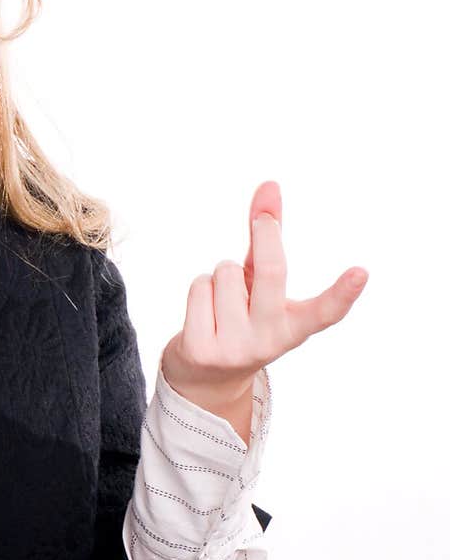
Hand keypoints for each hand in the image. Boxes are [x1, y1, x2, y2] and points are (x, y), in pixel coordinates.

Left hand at [160, 181, 367, 438]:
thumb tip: (270, 185)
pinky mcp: (201, 350)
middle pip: (271, 272)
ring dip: (220, 274)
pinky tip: (204, 311)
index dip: (344, 291)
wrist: (206, 374)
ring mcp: (235, 348)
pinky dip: (200, 289)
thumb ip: (267, 236)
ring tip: (223, 299)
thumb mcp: (260, 279)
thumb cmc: (242, 313)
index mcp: (294, 327)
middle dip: (266, 233)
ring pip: (225, 272)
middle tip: (263, 217)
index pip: (325, 312)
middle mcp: (270, 341)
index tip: (361, 272)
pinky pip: (199, 288)